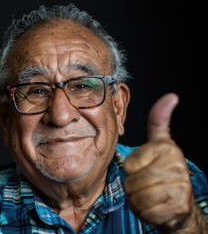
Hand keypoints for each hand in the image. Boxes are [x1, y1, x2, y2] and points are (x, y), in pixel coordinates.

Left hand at [123, 93, 205, 232]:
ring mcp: (179, 188)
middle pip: (132, 182)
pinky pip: (145, 212)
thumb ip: (158, 121)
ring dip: (137, 201)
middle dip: (133, 187)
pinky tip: (155, 207)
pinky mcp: (178, 208)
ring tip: (149, 195)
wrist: (180, 204)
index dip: (131, 170)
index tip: (145, 167)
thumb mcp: (161, 144)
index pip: (129, 164)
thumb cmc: (165, 171)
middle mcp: (177, 166)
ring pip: (137, 197)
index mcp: (168, 148)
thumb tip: (171, 96)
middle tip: (146, 185)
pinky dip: (144, 213)